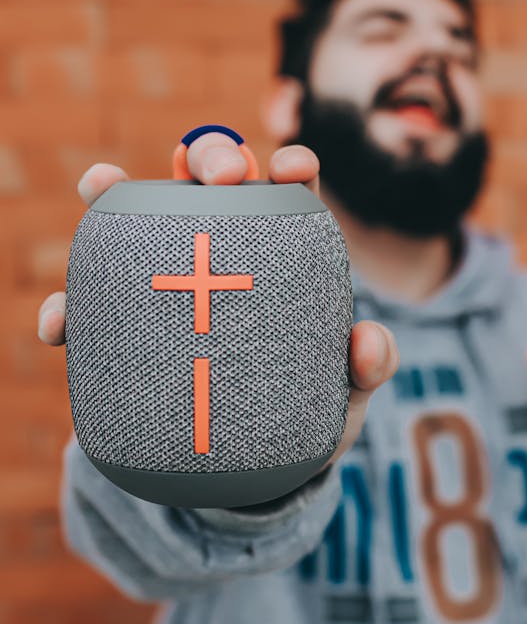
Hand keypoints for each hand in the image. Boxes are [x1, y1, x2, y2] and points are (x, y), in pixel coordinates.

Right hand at [37, 133, 399, 465]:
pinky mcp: (131, 329)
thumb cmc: (307, 414)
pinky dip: (71, 307)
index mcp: (287, 259)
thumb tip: (369, 341)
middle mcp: (227, 256)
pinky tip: (60, 323)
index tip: (291, 166)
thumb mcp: (344, 397)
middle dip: (215, 158)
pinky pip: (93, 308)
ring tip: (102, 183)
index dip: (293, 169)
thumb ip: (368, 368)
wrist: (256, 465)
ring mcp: (172, 287)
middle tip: (224, 176)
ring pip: (143, 222)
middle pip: (216, 185)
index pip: (292, 199)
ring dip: (119, 193)